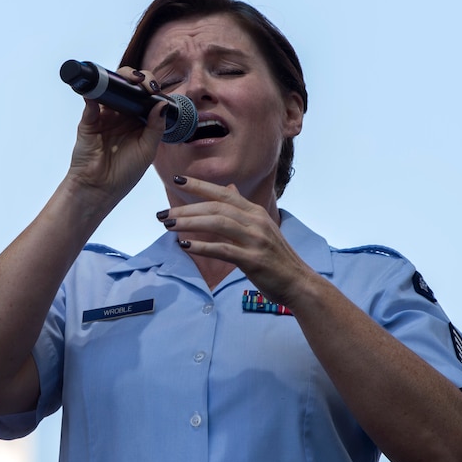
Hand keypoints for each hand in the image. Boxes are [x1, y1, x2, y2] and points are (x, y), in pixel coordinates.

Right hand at [66, 67, 166, 203]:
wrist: (100, 188)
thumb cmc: (125, 173)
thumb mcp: (147, 150)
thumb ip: (156, 127)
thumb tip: (162, 103)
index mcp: (139, 122)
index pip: (147, 97)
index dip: (152, 89)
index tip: (156, 90)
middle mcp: (122, 115)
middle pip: (129, 87)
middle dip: (138, 79)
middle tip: (144, 84)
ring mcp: (105, 116)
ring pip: (111, 88)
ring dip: (120, 79)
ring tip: (130, 80)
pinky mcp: (89, 120)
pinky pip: (91, 101)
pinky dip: (94, 92)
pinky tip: (102, 87)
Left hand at [156, 175, 316, 305]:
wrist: (298, 282)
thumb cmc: (276, 256)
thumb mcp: (261, 226)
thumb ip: (242, 208)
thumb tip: (228, 188)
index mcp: (255, 211)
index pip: (223, 193)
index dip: (199, 185)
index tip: (177, 179)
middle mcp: (255, 221)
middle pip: (216, 208)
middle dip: (186, 209)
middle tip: (163, 214)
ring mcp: (255, 240)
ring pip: (217, 224)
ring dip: (190, 223)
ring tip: (169, 226)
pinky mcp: (253, 260)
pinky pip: (223, 249)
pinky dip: (202, 246)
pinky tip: (185, 246)